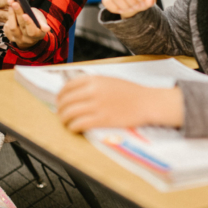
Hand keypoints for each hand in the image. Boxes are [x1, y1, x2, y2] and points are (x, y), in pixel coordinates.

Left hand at [4, 1, 50, 48]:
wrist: (31, 31)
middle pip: (21, 26)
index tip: (25, 14)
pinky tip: (10, 13)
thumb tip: (47, 29)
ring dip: (11, 15)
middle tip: (14, 3)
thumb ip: (42, 23)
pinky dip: (7, 20)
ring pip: (13, 28)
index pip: (32, 31)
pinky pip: (7, 29)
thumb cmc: (37, 22)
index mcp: (38, 35)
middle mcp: (28, 40)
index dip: (28, 23)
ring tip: (11, 6)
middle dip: (18, 13)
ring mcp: (19, 40)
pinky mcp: (11, 38)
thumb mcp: (41, 20)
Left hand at [57, 75, 183, 132]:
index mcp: (94, 79)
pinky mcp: (101, 119)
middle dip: (60, 109)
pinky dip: (73, 127)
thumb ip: (92, 84)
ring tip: (66, 123)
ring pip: (69, 113)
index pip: (67, 86)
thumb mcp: (109, 80)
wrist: (147, 102)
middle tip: (61, 114)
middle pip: (66, 100)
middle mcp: (92, 91)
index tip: (59, 100)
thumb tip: (75, 92)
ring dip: (64, 119)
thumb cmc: (130, 92)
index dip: (60, 95)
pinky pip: (79, 124)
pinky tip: (74, 129)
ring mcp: (96, 105)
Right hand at [102, 0, 155, 17]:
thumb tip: (150, 0)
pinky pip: (107, 1)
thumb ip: (150, 0)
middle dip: (131, 1)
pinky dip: (115, 9)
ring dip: (123, 6)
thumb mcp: (148, 0)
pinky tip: (121, 9)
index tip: (142, 3)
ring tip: (129, 9)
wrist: (133, 2)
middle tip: (135, 7)